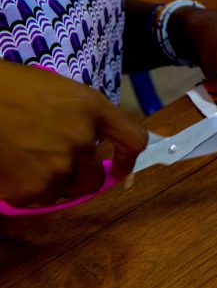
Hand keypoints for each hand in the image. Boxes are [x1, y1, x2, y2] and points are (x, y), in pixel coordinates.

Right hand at [0, 61, 147, 204]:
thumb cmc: (9, 88)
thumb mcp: (59, 91)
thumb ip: (84, 118)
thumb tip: (94, 147)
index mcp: (92, 108)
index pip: (133, 140)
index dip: (128, 160)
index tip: (119, 170)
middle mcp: (82, 139)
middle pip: (95, 178)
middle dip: (80, 176)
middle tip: (55, 164)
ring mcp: (58, 166)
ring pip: (65, 190)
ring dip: (51, 182)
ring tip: (24, 158)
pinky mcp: (31, 189)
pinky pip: (37, 199)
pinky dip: (25, 189)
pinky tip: (10, 166)